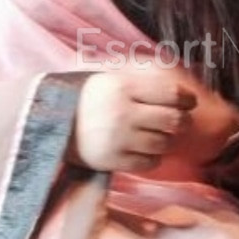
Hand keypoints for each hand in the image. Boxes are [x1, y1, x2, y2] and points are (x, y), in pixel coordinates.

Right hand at [71, 71, 196, 172]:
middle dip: (182, 121)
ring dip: (166, 140)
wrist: (47, 122)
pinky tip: (145, 150)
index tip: (190, 102)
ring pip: (164, 143)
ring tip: (158, 135)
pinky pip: (149, 163)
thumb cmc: (84, 97)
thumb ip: (138, 75)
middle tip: (179, 121)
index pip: (171, 93)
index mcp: (123, 87)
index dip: (187, 99)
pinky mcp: (112, 161)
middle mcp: (123, 113)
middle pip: (173, 120)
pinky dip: (153, 158)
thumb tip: (173, 76)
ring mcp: (118, 139)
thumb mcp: (107, 76)